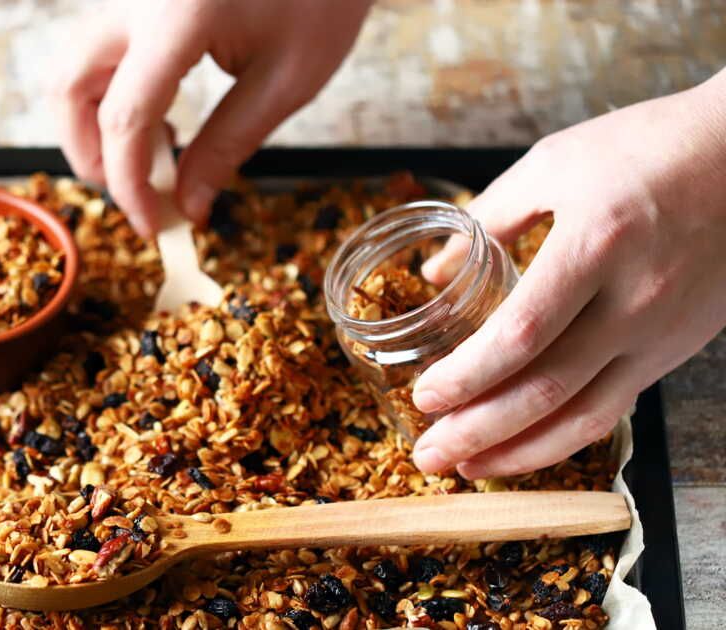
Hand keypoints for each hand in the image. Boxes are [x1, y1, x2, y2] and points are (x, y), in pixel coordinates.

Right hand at [50, 0, 370, 236]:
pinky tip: (158, 113)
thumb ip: (227, 146)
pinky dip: (110, 92)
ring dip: (93, 122)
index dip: (128, 183)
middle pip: (68, 87)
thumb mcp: (287, 80)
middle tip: (134, 191)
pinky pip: (97, 48)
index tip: (150, 223)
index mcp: (177, 15)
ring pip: (71, 66)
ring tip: (154, 152)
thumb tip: (188, 206)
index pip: (124, 117)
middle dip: (89, 152)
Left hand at [411, 68, 725, 478]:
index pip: (521, 335)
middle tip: (429, 456)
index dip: (468, 377)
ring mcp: (661, 332)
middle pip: (547, 389)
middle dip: (478, 432)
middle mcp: (634, 300)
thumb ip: (490, 217)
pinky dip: (565, 435)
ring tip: (468, 469)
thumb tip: (436, 268)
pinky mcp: (676, 347)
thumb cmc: (650, 146)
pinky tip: (525, 445)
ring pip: (585, 415)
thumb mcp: (555, 164)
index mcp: (595, 245)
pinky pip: (615, 406)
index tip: (425, 395)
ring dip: (520, 452)